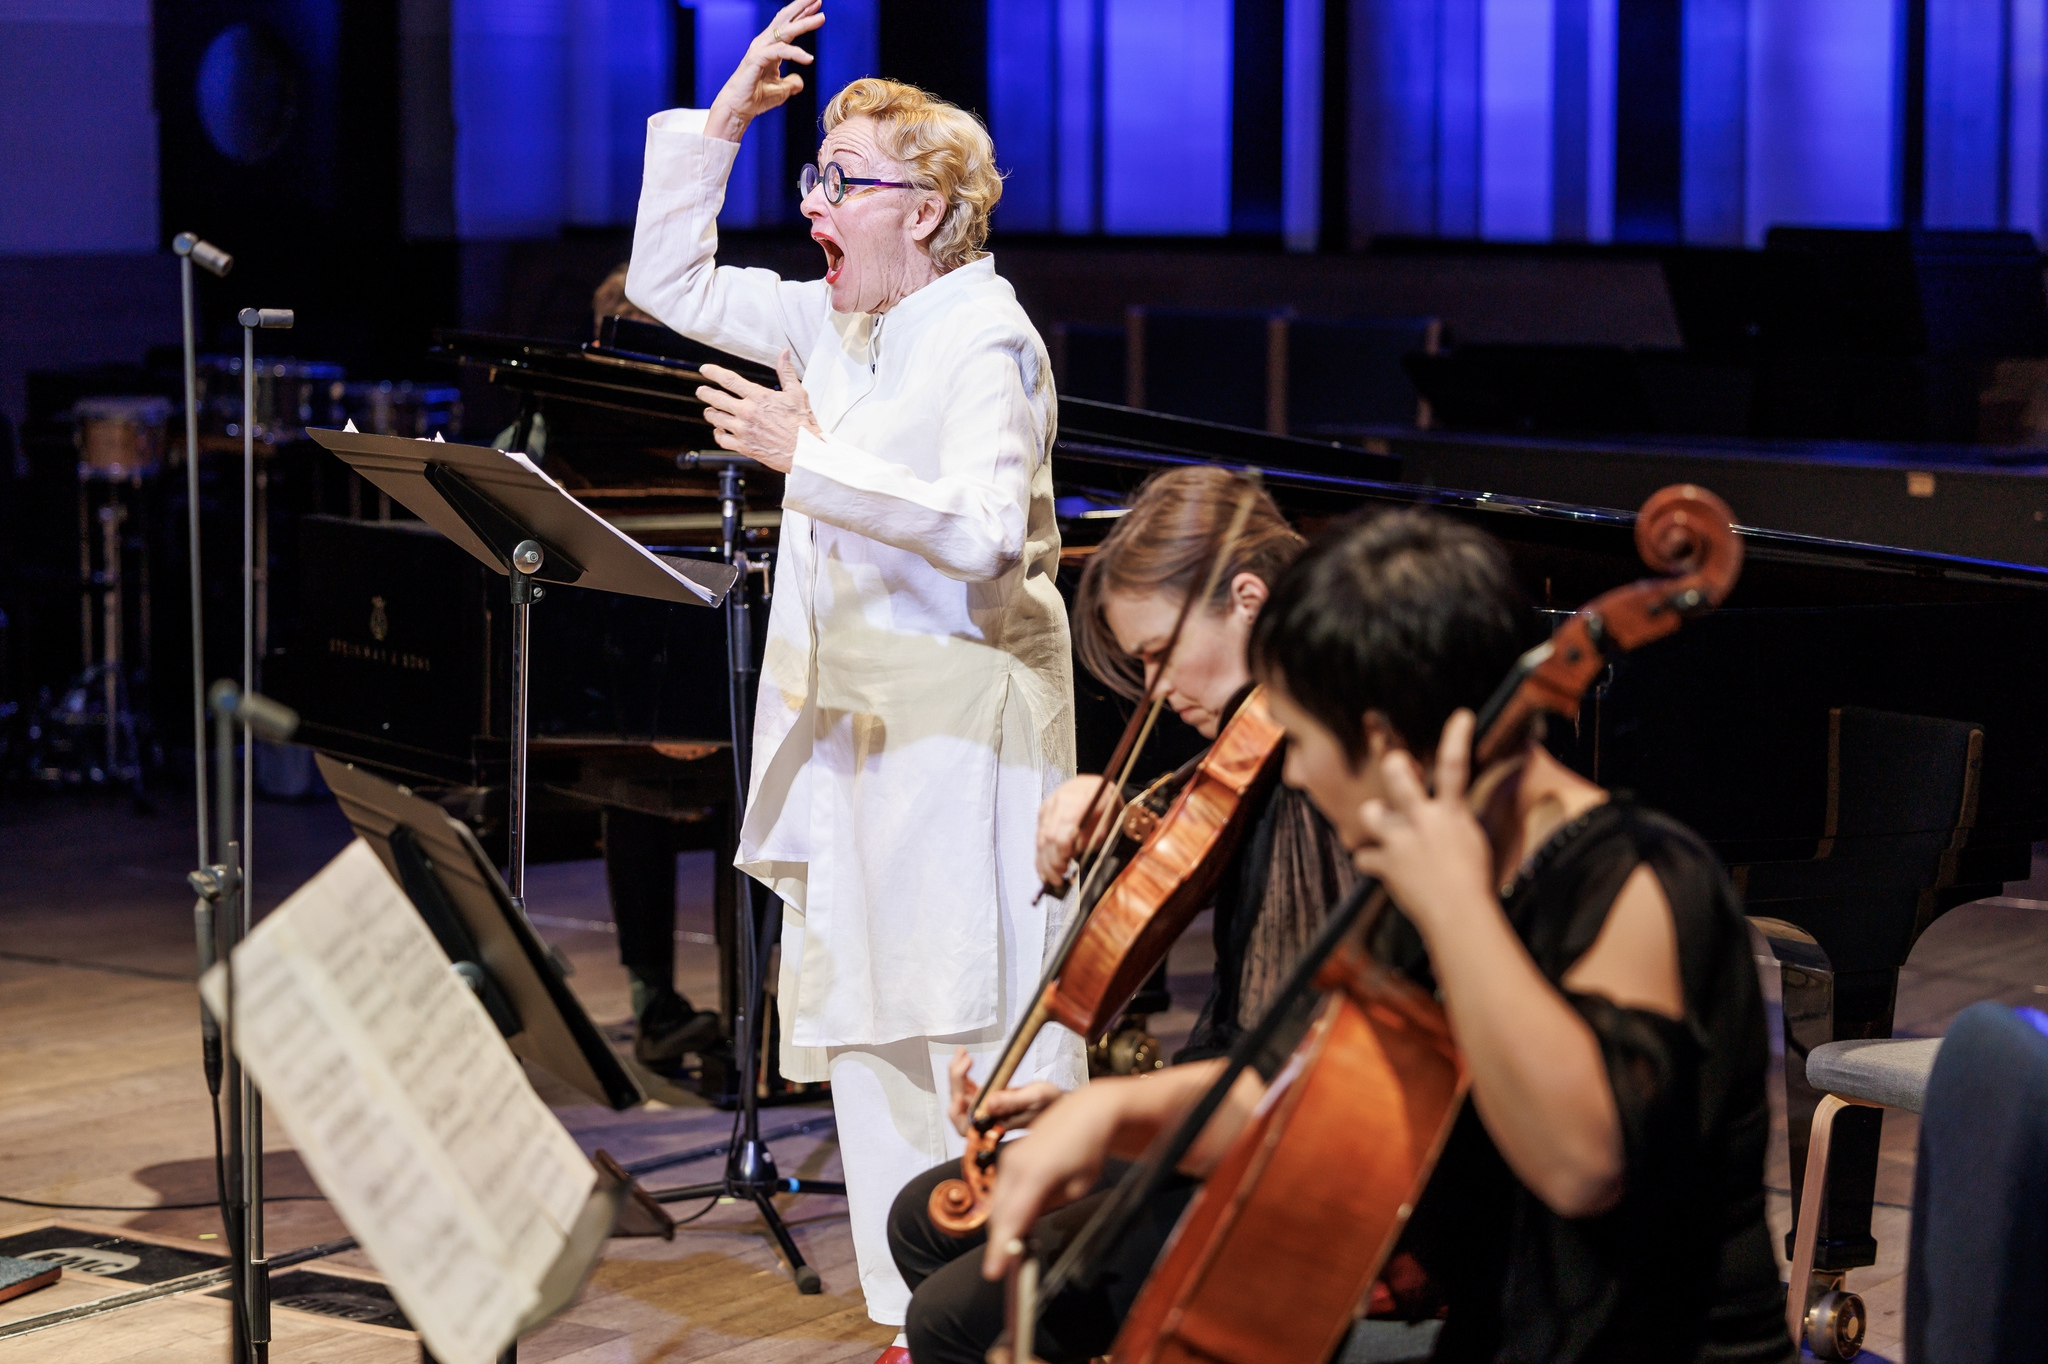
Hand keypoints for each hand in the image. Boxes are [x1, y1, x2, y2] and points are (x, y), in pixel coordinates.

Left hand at [697, 350, 817, 471]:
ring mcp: (743, 430)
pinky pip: (721, 439)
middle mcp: (747, 412)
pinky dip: (717, 433)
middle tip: (701, 391)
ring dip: (710, 413)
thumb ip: (786, 372)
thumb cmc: (803, 424)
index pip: (729, 380)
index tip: (705, 370)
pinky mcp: (743, 446)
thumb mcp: (797, 393)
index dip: (713, 372)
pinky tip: (719, 430)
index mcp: (758, 396)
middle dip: (704, 393)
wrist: (805, 452)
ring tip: (710, 410)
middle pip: (716, 398)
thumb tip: (784, 353)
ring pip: (715, 418)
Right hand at [704, 1, 822, 141]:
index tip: (817, 7)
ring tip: (821, 18)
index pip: (788, 26)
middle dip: (802, 7)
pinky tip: (808, 58)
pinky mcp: (757, 59)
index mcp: (770, 47)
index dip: (802, 15)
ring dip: (804, 22)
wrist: (738, 109)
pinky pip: (780, 51)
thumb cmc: (755, 98)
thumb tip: (800, 82)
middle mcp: (764, 43)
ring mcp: (760, 49)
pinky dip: (795, 53)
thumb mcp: (781, 90)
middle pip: (785, 20)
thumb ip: (791, 83)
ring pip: (785, 31)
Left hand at [948, 1047, 1064, 1136]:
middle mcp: (987, 1119)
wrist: (1057, 1100)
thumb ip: (1012, 1102)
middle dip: (956, 1080)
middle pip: (959, 1105)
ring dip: (957, 1073)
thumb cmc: (1050, 1103)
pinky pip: (969, 1086)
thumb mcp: (1035, 1097)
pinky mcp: (989, 1097)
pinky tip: (965, 1057)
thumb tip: (989, 1103)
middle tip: (963, 1058)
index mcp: (996, 1125)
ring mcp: (986, 1107)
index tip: (960, 1095)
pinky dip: (964, 1072)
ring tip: (961, 1052)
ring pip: (961, 1093)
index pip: (967, 1125)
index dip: (958, 1113)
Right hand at [980, 1082, 1126, 1279]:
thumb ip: (1047, 1207)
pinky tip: (1017, 1219)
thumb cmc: (1088, 1149)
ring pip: (998, 1203)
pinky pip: (1002, 1190)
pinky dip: (1007, 1207)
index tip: (993, 1272)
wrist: (1087, 1111)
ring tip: (1014, 1244)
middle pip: (998, 1214)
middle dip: (1000, 1241)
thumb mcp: (1077, 1187)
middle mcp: (1014, 1165)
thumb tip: (1027, 1223)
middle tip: (1006, 1265)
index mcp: (1035, 1175)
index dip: (1000, 1249)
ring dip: (1003, 1224)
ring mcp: (1009, 1158)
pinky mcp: (1009, 1156)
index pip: (1012, 1219)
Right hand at [1035, 775, 1107, 886]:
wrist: (1096, 784)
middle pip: (1048, 836)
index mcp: (1080, 800)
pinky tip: (1043, 870)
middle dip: (1051, 862)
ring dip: (1044, 862)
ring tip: (1050, 880)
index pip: (1063, 830)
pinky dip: (1040, 854)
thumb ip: (1096, 834)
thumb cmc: (1108, 804)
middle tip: (1058, 880)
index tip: (1065, 869)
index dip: (1061, 853)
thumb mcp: (1112, 818)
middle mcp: (1060, 801)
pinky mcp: (1043, 811)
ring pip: (1041, 837)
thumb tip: (1076, 852)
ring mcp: (1049, 806)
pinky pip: (1038, 835)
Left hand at [1349, 710, 1496, 936]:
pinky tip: (1381, 869)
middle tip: (1394, 764)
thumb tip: (1453, 813)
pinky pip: (1364, 857)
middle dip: (1393, 765)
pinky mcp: (1385, 864)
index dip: (1457, 737)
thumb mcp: (1476, 842)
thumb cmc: (1474, 882)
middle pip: (1398, 775)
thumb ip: (1458, 821)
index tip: (1461, 715)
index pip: (1456, 767)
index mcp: (1452, 814)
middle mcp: (1423, 819)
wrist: (1460, 914)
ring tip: (1386, 831)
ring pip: (1371, 811)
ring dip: (1376, 819)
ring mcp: (1400, 840)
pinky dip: (1371, 862)